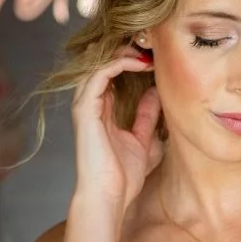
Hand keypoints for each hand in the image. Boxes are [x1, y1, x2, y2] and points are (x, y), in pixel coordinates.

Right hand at [71, 45, 162, 207]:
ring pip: (97, 64)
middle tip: (150, 44)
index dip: (131, 61)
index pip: (111, 75)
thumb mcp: (143, 141)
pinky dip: (118, 64)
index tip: (156, 56)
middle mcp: (90, 105)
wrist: (109, 197)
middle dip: (125, 50)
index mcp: (101, 112)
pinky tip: (139, 63)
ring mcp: (85, 106)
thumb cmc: (122, 178)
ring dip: (122, 53)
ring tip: (146, 50)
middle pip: (101, 64)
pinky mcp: (85, 110)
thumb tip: (155, 94)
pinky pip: (98, 75)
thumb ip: (147, 118)